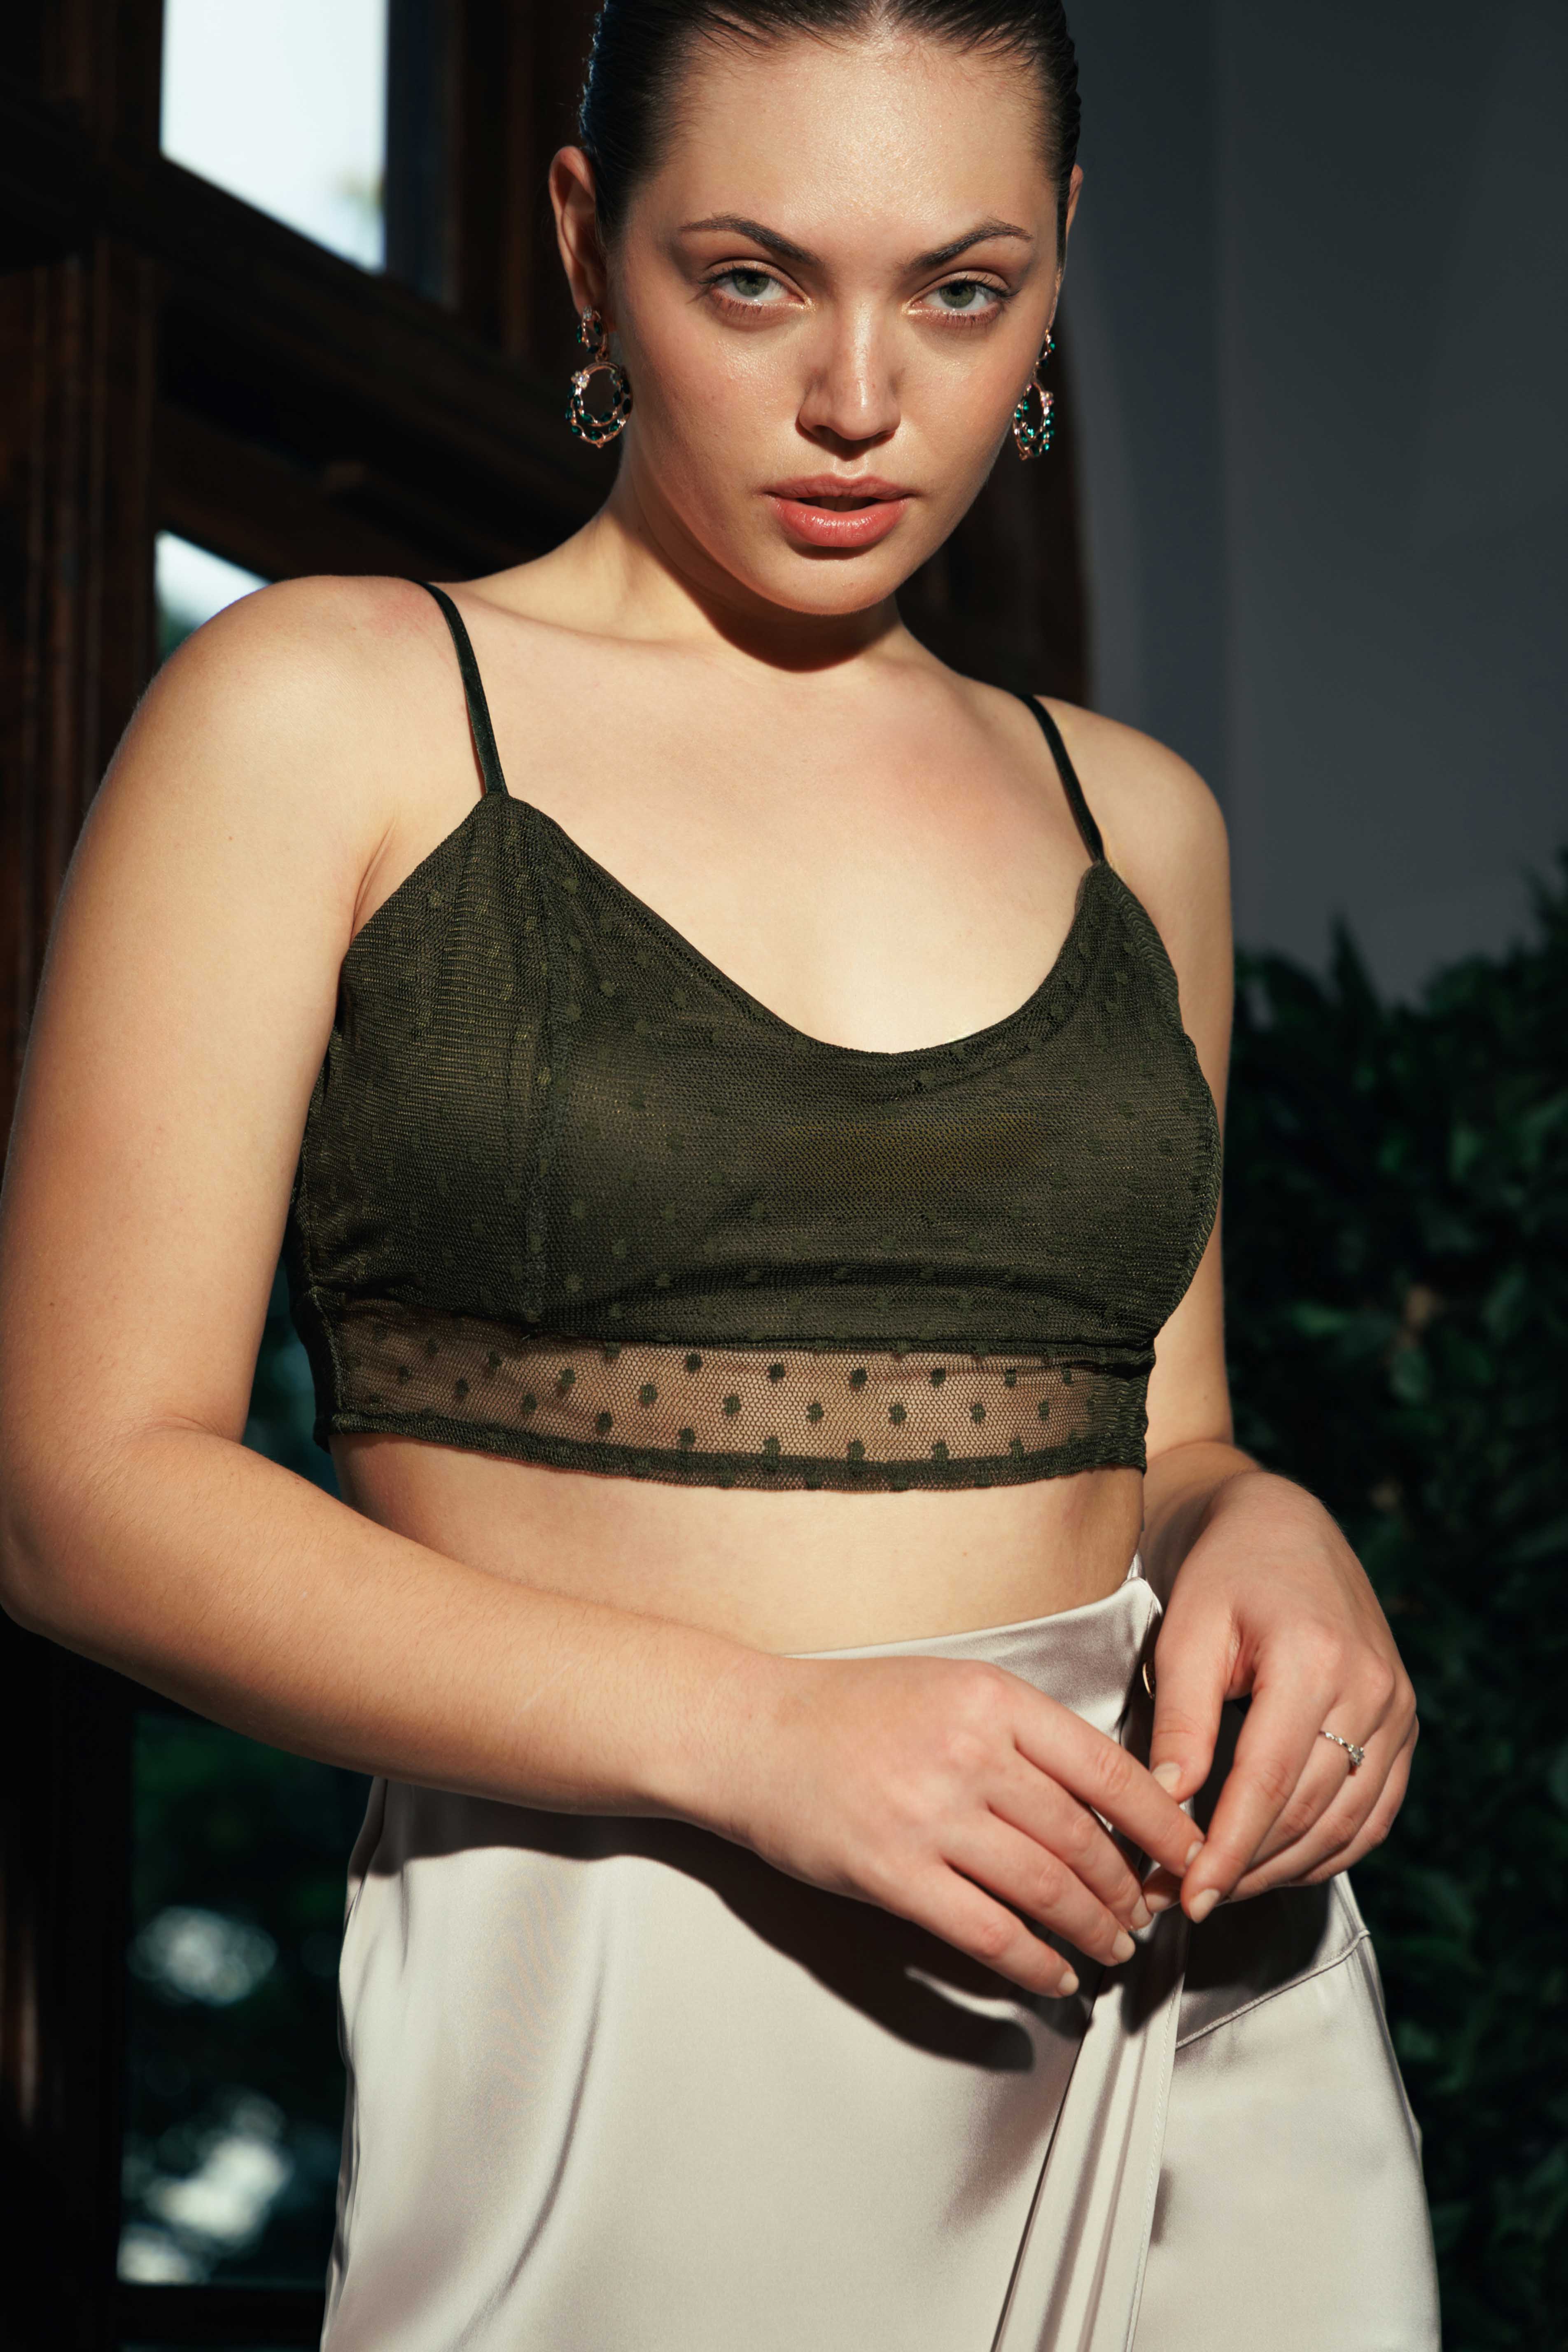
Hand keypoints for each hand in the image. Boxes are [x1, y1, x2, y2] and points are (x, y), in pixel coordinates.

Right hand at [719, 1650, 1205, 1997]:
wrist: (751, 1734)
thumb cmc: (850, 1710)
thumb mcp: (949, 1688)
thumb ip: (1022, 1733)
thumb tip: (1104, 1795)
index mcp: (991, 1699)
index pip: (1107, 1768)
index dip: (1162, 1821)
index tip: (1189, 1852)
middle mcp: (968, 1754)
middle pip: (1084, 1838)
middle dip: (1129, 1887)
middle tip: (1149, 1911)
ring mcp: (929, 1816)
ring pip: (1046, 1889)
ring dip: (1093, 1928)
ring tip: (1114, 1946)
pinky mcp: (892, 1873)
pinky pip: (988, 1933)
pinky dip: (1036, 1962)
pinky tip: (1056, 1975)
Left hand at [1143, 1469, 1417, 1918]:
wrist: (1280, 1527)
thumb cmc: (1220, 1573)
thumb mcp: (1186, 1633)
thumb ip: (1181, 1721)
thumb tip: (1166, 1802)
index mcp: (1314, 1659)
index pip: (1268, 1785)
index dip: (1226, 1850)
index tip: (1186, 1896)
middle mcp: (1371, 1688)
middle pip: (1307, 1812)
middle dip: (1246, 1867)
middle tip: (1189, 1900)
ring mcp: (1397, 1707)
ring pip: (1345, 1823)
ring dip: (1284, 1868)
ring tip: (1224, 1888)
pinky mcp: (1403, 1721)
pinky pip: (1374, 1811)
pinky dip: (1329, 1849)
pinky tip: (1280, 1864)